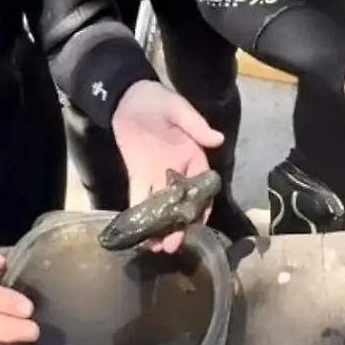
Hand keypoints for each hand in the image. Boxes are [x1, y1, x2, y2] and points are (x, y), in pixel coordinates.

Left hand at [111, 79, 223, 252]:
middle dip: (179, 225)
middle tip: (173, 245)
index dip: (202, 206)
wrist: (127, 96)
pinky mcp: (138, 175)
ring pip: (161, 206)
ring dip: (160, 227)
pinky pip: (139, 198)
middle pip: (181, 203)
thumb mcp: (179, 109)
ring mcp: (157, 175)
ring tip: (156, 248)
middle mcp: (178, 170)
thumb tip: (217, 139)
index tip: (199, 223)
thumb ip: (196, 125)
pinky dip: (139, 215)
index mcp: (193, 155)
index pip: (202, 187)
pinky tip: (138, 233)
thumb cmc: (157, 100)